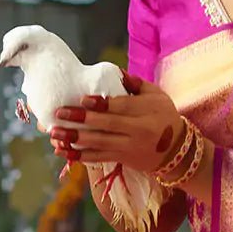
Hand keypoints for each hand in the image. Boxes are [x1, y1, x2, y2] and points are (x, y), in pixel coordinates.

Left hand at [49, 70, 183, 171]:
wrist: (176, 150)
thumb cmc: (164, 116)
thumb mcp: (156, 96)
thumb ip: (136, 84)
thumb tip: (116, 72)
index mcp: (147, 112)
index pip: (121, 107)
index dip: (101, 104)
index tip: (82, 99)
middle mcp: (138, 131)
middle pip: (106, 125)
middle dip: (81, 120)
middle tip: (59, 114)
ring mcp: (129, 147)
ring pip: (99, 144)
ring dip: (75, 139)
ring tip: (55, 134)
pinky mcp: (122, 159)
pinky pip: (99, 158)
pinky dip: (80, 156)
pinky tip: (64, 151)